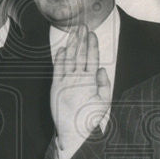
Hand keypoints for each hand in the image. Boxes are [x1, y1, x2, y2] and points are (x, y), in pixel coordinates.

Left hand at [51, 24, 111, 150]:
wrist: (72, 132)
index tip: (92, 34)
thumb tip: (102, 69)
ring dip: (71, 44)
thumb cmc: (89, 118)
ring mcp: (64, 82)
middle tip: (82, 26)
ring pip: (69, 58)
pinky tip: (62, 48)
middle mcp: (76, 79)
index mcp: (90, 81)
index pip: (92, 58)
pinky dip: (60, 57)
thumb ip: (105, 84)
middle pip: (80, 54)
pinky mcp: (55, 86)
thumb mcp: (104, 103)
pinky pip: (57, 68)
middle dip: (81, 39)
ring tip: (74, 32)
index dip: (92, 45)